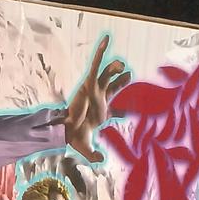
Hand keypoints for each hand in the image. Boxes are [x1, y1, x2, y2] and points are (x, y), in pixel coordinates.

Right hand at [64, 36, 130, 162]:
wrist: (66, 130)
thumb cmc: (74, 137)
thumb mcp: (86, 148)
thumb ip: (93, 154)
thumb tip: (101, 160)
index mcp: (101, 112)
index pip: (117, 109)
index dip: (125, 110)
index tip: (132, 111)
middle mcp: (99, 98)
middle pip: (113, 86)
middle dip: (121, 81)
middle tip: (128, 76)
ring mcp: (94, 89)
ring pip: (107, 74)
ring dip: (115, 68)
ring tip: (122, 67)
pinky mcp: (88, 83)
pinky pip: (96, 64)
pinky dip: (101, 52)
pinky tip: (107, 39)